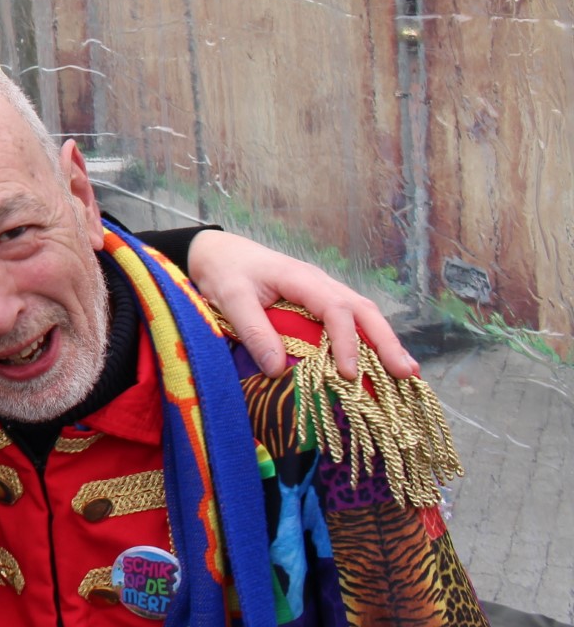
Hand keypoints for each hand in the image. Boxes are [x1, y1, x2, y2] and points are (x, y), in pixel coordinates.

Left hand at [184, 230, 417, 380]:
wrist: (218, 252)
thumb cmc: (225, 272)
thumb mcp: (231, 299)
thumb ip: (253, 330)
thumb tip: (277, 370)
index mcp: (301, 278)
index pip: (335, 309)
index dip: (346, 341)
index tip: (347, 373)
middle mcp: (321, 283)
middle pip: (363, 310)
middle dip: (386, 342)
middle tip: (405, 374)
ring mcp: (324, 291)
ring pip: (364, 314)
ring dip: (386, 342)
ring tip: (407, 373)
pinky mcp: (320, 303)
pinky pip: (352, 320)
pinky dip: (370, 340)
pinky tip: (381, 362)